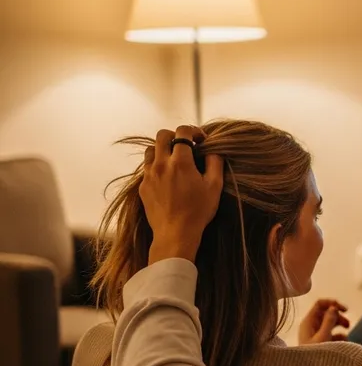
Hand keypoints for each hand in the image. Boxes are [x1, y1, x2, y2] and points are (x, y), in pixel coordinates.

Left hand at [140, 125, 224, 264]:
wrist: (175, 234)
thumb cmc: (198, 211)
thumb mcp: (214, 186)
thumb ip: (215, 163)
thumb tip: (213, 150)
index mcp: (180, 161)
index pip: (182, 131)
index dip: (194, 131)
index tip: (201, 139)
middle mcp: (161, 164)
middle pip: (162, 135)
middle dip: (175, 135)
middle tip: (186, 145)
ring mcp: (149, 175)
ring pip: (150, 150)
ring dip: (163, 149)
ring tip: (174, 160)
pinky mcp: (143, 187)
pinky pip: (147, 168)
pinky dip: (157, 165)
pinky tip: (167, 177)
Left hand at [298, 299, 350, 343]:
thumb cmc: (314, 354)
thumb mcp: (323, 336)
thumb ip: (329, 321)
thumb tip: (334, 307)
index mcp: (309, 321)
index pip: (320, 304)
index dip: (332, 303)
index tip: (344, 309)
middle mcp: (311, 325)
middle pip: (327, 312)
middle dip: (339, 316)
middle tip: (348, 324)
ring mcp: (316, 333)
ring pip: (330, 323)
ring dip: (340, 325)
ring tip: (348, 331)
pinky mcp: (321, 341)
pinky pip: (332, 333)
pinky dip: (339, 334)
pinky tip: (344, 340)